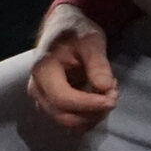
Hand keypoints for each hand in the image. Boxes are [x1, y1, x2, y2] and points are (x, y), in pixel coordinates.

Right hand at [27, 7, 117, 131]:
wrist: (61, 28)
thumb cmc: (75, 32)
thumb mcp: (91, 41)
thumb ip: (97, 64)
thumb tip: (106, 88)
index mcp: (43, 71)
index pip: (63, 99)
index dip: (89, 104)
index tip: (112, 98)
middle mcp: (37, 89)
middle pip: (65, 117)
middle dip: (93, 113)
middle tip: (113, 94)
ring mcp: (41, 98)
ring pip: (68, 122)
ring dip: (92, 115)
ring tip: (107, 93)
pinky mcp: (50, 104)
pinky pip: (70, 120)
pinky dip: (87, 116)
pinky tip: (98, 99)